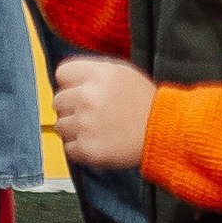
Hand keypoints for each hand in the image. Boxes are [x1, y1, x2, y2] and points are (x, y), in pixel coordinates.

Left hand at [51, 53, 157, 170]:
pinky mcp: (86, 148)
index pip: (62, 74)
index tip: (80, 92)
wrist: (163, 133)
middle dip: (71, 108)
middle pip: (58, 101)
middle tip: (92, 115)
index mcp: (98, 74)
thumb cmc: (145, 103)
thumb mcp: (123, 74)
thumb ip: (94, 73)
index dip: (70, 84)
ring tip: (97, 130)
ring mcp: (85, 123)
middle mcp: (88, 96)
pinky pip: (68, 148)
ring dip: (74, 130)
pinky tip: (99, 143)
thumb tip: (68, 82)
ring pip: (60, 126)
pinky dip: (81, 149)